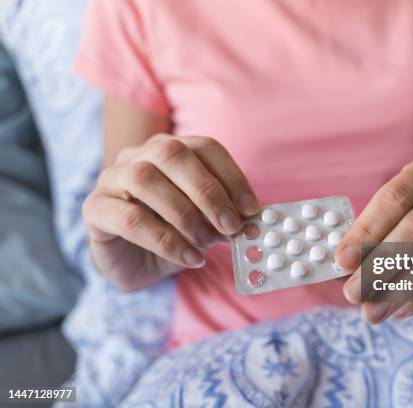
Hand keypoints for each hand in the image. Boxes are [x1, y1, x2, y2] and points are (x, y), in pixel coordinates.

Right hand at [82, 134, 259, 290]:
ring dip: (184, 214)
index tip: (252, 209)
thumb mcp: (206, 223)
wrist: (136, 263)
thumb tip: (249, 220)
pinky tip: (189, 258)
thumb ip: (224, 215)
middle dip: (208, 192)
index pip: (205, 147)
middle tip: (231, 226)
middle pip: (172, 155)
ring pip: (144, 179)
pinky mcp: (95, 209)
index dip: (232, 176)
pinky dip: (165, 240)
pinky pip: (129, 219)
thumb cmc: (175, 234)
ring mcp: (111, 178)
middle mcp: (138, 155)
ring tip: (206, 243)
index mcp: (171, 149)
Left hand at [334, 154, 412, 322]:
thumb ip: (373, 232)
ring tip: (374, 311)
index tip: (342, 261)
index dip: (367, 231)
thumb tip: (341, 266)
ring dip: (404, 288)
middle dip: (382, 264)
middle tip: (355, 293)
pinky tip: (403, 309)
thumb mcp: (399, 208)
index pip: (396, 197)